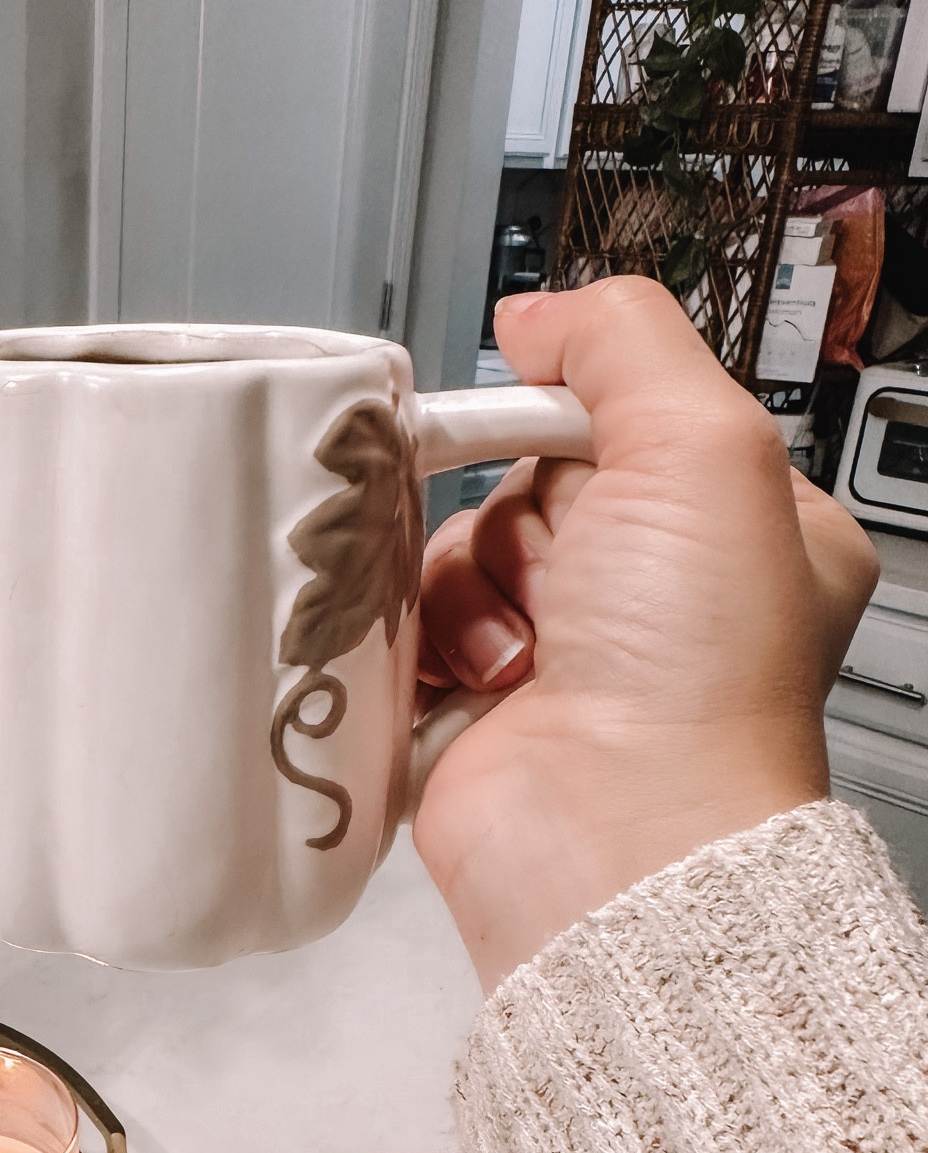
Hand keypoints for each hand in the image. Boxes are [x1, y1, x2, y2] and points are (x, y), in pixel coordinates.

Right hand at [412, 277, 877, 990]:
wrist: (616, 837)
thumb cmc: (697, 669)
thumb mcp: (704, 445)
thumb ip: (623, 340)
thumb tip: (535, 316)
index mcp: (742, 533)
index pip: (627, 422)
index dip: (577, 424)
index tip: (561, 444)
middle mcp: (656, 596)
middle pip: (529, 479)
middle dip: (527, 518)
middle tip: (569, 579)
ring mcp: (566, 658)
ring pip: (462, 549)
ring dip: (475, 587)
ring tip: (522, 654)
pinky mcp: (478, 708)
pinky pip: (412, 625)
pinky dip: (426, 642)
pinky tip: (473, 682)